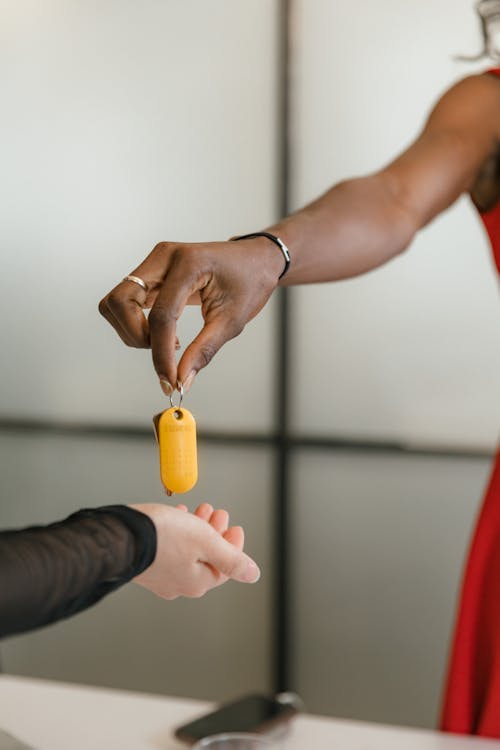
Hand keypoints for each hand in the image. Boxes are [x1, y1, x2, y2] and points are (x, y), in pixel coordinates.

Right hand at [99, 239, 283, 393]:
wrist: (254, 261)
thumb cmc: (249, 283)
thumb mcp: (232, 321)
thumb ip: (204, 351)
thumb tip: (181, 380)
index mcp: (189, 264)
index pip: (160, 315)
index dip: (160, 352)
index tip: (169, 380)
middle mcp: (164, 257)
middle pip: (121, 301)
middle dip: (135, 336)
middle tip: (162, 352)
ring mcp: (154, 262)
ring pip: (115, 302)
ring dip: (131, 330)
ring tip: (164, 340)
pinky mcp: (150, 273)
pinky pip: (125, 301)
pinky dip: (134, 323)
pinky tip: (162, 332)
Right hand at [129, 503, 259, 598]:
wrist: (119, 535)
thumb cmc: (163, 536)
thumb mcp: (206, 541)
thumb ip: (231, 558)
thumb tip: (252, 574)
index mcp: (197, 583)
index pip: (226, 567)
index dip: (234, 545)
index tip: (235, 526)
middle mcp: (178, 584)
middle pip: (206, 558)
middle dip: (215, 532)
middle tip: (218, 513)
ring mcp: (159, 575)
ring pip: (187, 551)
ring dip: (198, 528)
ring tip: (201, 509)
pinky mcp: (145, 563)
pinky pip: (169, 548)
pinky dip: (179, 531)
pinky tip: (179, 514)